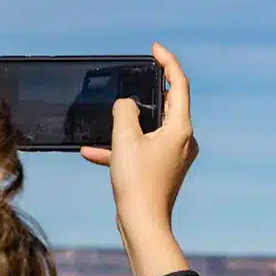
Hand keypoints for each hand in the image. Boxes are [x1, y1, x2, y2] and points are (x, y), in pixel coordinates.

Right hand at [81, 43, 196, 275]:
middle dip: (145, 93)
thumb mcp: (124, 137)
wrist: (143, 226)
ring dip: (126, 125)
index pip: (179, 85)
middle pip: (166, 106)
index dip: (167, 63)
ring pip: (149, 130)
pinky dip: (121, 148)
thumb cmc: (137, 182)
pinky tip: (92, 152)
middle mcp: (182, 141)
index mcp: (180, 128)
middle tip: (132, 78)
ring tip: (105, 121)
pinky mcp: (161, 172)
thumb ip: (124, 111)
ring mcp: (173, 157)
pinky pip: (140, 151)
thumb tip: (127, 105)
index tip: (154, 49)